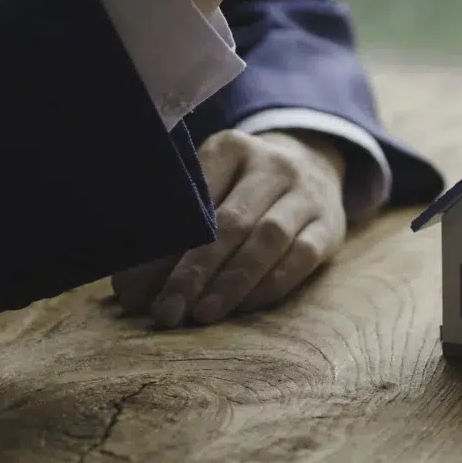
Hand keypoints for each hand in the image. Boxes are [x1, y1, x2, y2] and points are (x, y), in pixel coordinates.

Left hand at [110, 131, 347, 328]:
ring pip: (267, 239)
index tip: (132, 289)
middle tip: (165, 311)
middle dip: (193, 272)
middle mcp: (271, 164)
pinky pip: (301, 257)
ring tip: (202, 314)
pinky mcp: (330, 225)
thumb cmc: (240, 188)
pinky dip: (270, 285)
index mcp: (229, 148)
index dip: (161, 248)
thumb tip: (131, 291)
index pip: (192, 201)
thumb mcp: (208, 186)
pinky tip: (243, 307)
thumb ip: (172, 230)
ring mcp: (306, 193)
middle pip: (229, 223)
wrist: (311, 166)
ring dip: (232, 282)